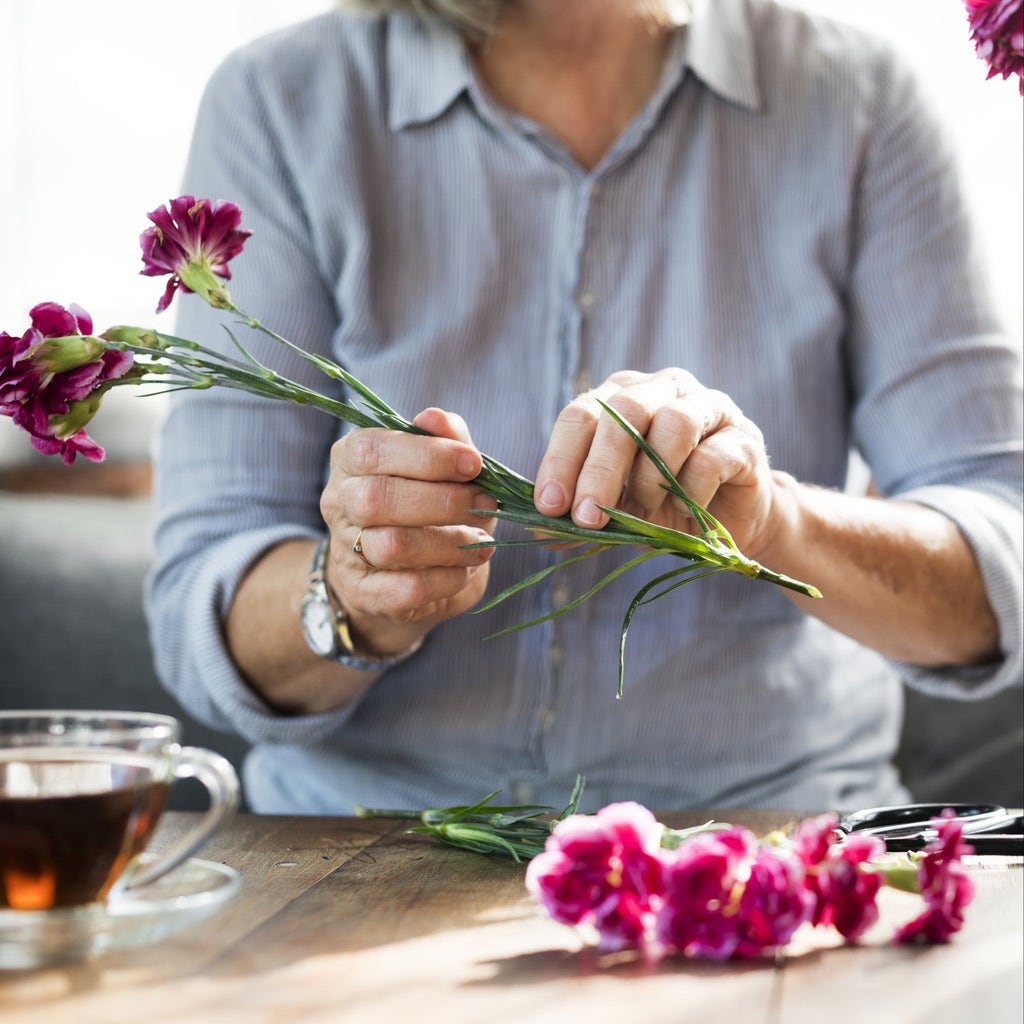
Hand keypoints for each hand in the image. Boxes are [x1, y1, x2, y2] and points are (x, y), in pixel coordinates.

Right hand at [319, 407, 496, 655]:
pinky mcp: (366, 594)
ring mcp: (347, 551)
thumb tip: (436, 418)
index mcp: (351, 459)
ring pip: (392, 545)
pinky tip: (466, 569)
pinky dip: (446, 578)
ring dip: (450, 542)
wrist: (400, 575)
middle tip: (485, 504)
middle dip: (442, 500)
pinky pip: (406, 588)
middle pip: (377, 498)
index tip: (474, 463)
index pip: (373, 449)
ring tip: (483, 542)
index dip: (427, 455)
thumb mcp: (440, 467)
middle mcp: (339, 502)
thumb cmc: (425, 507)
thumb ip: (444, 438)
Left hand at [533, 368, 779, 556]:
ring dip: (650, 478)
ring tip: (643, 512)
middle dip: (599, 469)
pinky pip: (712, 458)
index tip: (550, 505)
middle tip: (587, 519)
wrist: (727, 522)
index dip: (560, 459)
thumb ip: (579, 514)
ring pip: (674, 424)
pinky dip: (691, 493)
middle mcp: (663, 389)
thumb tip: (540, 530)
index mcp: (621, 397)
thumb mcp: (613, 511)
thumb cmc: (662, 505)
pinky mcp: (744, 437)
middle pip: (625, 412)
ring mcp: (708, 406)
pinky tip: (686, 513)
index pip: (581, 414)